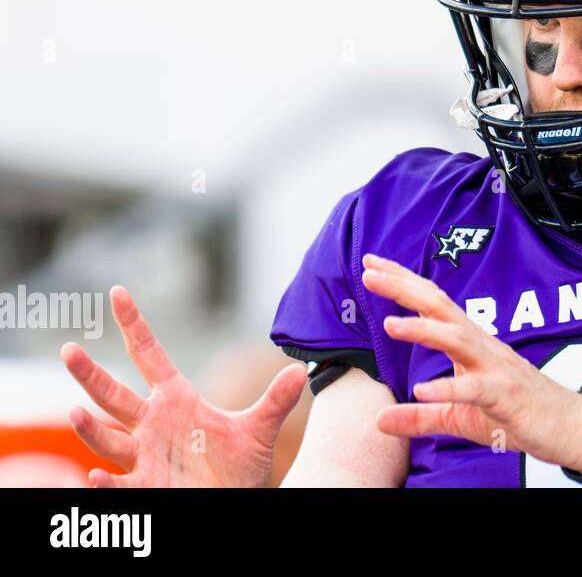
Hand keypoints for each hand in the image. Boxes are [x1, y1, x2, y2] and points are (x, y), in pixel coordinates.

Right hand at [61, 285, 306, 486]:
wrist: (231, 502)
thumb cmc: (236, 467)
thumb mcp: (260, 431)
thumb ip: (275, 401)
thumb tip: (300, 372)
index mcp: (174, 400)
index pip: (149, 355)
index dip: (134, 324)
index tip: (118, 292)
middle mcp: (151, 424)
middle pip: (113, 394)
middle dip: (90, 374)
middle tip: (68, 349)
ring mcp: (143, 456)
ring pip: (108, 439)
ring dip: (90, 428)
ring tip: (75, 412)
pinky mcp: (144, 488)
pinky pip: (120, 484)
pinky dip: (106, 482)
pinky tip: (94, 477)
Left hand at [361, 254, 581, 472]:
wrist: (567, 426)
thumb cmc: (516, 411)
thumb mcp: (459, 416)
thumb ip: (420, 416)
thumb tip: (379, 420)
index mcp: (469, 344)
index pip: (433, 305)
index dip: (403, 283)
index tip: (372, 265)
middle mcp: (481, 347)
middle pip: (441, 309)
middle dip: (406, 289)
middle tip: (371, 272)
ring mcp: (495, 368)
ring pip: (458, 340)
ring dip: (424, 330)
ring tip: (390, 325)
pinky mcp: (504, 396)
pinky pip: (475, 390)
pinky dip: (449, 387)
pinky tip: (423, 389)